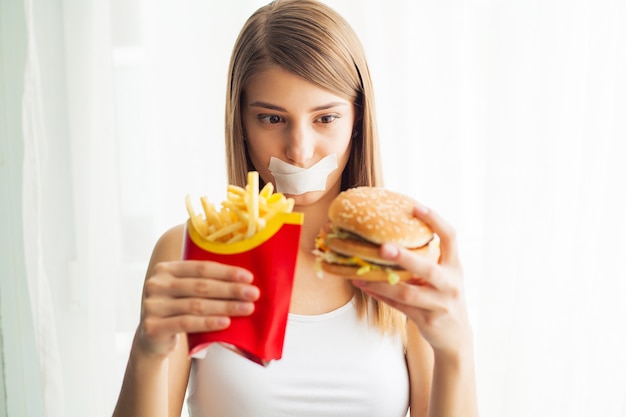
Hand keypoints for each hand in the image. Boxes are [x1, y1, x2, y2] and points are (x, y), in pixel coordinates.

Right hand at [137, 260, 259, 355]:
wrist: (153, 338)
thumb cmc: (177, 309)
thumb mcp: (184, 290)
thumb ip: (202, 281)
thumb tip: (243, 279)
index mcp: (165, 269)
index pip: (201, 268)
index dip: (226, 272)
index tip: (249, 277)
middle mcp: (156, 284)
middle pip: (201, 286)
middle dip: (231, 289)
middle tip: (253, 294)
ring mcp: (152, 305)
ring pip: (196, 305)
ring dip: (225, 306)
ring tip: (247, 308)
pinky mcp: (153, 327)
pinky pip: (187, 323)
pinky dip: (208, 322)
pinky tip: (226, 322)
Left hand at [353, 203, 471, 354]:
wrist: (456, 336)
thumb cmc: (442, 297)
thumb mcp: (442, 276)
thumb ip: (425, 259)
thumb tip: (391, 235)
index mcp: (454, 266)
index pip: (451, 237)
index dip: (435, 221)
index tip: (416, 207)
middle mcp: (451, 284)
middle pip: (428, 269)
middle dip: (405, 258)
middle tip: (384, 247)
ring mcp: (441, 304)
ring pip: (408, 293)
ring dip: (382, 283)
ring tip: (360, 273)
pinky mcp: (428, 320)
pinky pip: (400, 306)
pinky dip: (381, 295)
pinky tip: (365, 286)